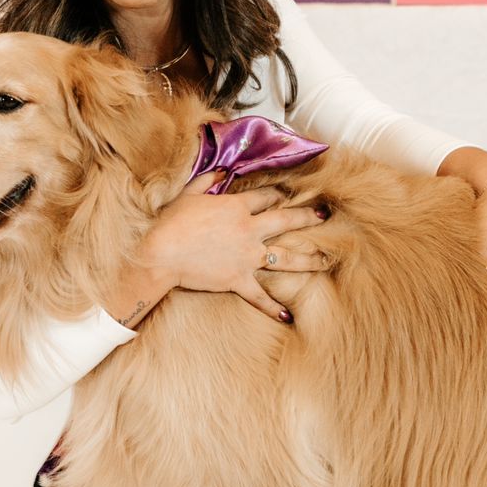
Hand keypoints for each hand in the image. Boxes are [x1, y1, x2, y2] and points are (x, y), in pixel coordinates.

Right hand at [140, 171, 328, 321]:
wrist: (162, 254)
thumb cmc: (172, 223)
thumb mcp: (189, 194)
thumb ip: (209, 181)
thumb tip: (223, 171)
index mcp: (237, 207)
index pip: (266, 197)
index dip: (277, 195)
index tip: (285, 195)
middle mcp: (249, 231)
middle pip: (286, 221)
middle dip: (308, 217)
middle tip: (325, 216)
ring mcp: (247, 257)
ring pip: (285, 257)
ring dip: (307, 259)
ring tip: (324, 261)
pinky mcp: (238, 280)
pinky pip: (260, 296)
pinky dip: (273, 307)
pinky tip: (288, 315)